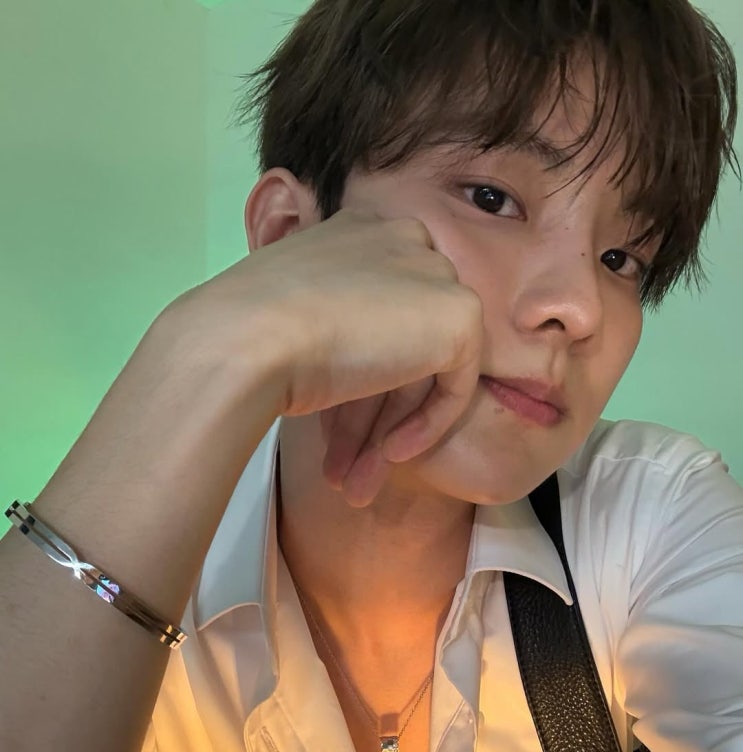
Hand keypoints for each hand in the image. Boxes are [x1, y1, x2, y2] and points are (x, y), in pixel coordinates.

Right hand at [166, 209, 484, 506]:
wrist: (247, 339)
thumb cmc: (250, 332)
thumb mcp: (293, 318)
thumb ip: (335, 326)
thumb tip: (349, 369)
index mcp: (360, 229)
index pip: (375, 313)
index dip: (354, 381)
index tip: (329, 427)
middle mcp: (403, 239)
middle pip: (399, 345)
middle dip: (367, 417)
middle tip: (340, 468)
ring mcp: (436, 276)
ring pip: (420, 371)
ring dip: (383, 433)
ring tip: (351, 484)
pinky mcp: (460, 317)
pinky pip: (453, 386)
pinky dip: (423, 426)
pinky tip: (387, 456)